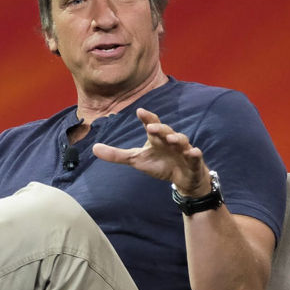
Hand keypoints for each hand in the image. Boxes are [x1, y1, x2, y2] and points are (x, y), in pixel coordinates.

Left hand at [93, 108, 212, 194]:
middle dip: (159, 128)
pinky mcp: (193, 162)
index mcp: (157, 138)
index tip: (139, 111)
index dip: (147, 118)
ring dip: (177, 138)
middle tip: (151, 127)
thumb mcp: (136, 160)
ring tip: (170, 138)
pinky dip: (195, 154)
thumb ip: (116, 155)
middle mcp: (170, 140)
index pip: (152, 124)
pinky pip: (195, 156)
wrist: (182, 178)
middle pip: (166, 130)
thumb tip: (93, 148)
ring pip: (181, 141)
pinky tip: (194, 152)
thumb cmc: (159, 164)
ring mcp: (183, 150)